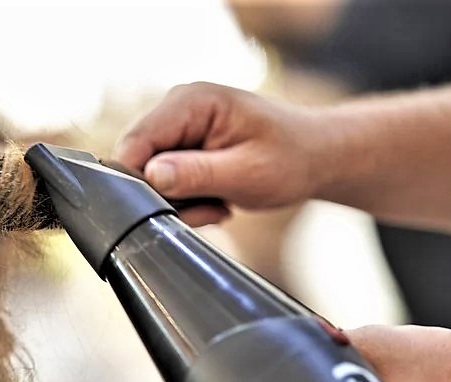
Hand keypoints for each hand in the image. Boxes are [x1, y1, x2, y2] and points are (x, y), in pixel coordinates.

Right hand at [114, 83, 327, 226]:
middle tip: (210, 209)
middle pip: (136, 162)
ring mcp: (176, 126)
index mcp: (191, 102)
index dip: (138, 182)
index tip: (170, 209)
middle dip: (166, 196)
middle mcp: (176, 107)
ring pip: (147, 177)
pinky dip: (185, 199)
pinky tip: (214, 199)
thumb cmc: (291, 158)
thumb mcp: (247, 173)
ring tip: (218, 204)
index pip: (135, 142)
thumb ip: (196, 173)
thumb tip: (150, 175)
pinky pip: (162, 180)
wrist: (315, 156)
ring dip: (179, 201)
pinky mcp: (178, 145)